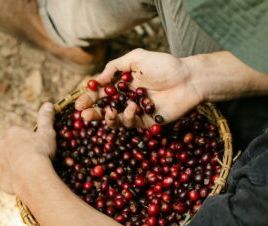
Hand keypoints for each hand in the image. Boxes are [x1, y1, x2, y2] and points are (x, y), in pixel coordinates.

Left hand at [0, 103, 55, 194]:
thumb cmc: (40, 151)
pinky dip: (9, 179)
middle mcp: (0, 146)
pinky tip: (20, 181)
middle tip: (30, 160)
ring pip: (3, 162)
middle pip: (7, 147)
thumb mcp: (47, 133)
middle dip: (16, 152)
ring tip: (25, 172)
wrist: (31, 175)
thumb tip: (48, 104)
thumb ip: (46, 118)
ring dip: (11, 165)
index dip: (26, 141)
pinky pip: (2, 177)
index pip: (16, 134)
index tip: (35, 148)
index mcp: (11, 133)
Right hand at [75, 50, 267, 128]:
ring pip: (115, 120)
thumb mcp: (137, 59)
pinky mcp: (147, 123)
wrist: (189, 79)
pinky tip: (132, 108)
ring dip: (107, 118)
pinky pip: (132, 124)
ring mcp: (137, 112)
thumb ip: (115, 67)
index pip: (101, 94)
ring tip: (108, 111)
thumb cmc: (165, 65)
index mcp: (123, 85)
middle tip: (83, 114)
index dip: (88, 98)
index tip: (78, 103)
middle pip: (104, 109)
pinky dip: (129, 117)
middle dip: (92, 112)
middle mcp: (127, 100)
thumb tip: (97, 80)